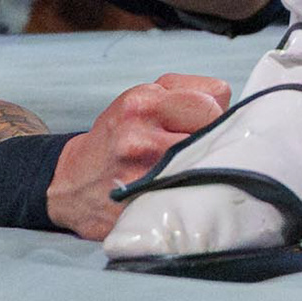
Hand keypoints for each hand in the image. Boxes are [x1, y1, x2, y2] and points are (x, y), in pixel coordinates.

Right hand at [51, 73, 230, 239]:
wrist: (72, 183)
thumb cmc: (117, 137)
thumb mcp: (142, 98)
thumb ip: (187, 91)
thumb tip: (229, 103)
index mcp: (143, 102)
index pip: (213, 102)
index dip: (214, 114)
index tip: (204, 124)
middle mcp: (141, 137)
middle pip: (215, 134)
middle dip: (213, 141)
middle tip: (199, 149)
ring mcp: (142, 176)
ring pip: (208, 168)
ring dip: (206, 169)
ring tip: (191, 170)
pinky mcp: (143, 209)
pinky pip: (191, 199)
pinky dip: (193, 195)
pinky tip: (181, 192)